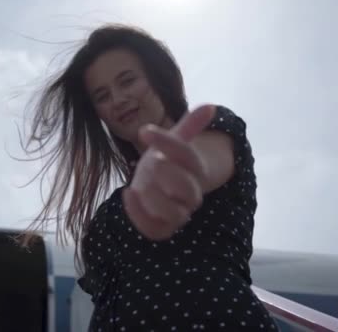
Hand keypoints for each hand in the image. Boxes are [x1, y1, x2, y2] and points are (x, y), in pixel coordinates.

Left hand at [122, 105, 214, 240]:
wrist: (161, 185)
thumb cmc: (167, 160)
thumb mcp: (176, 141)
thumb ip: (190, 125)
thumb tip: (210, 106)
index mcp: (196, 170)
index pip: (187, 155)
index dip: (167, 143)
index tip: (145, 131)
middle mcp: (190, 194)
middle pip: (187, 189)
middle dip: (167, 174)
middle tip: (152, 161)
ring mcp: (177, 213)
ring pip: (173, 213)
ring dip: (152, 196)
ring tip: (138, 183)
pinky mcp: (161, 228)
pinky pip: (154, 229)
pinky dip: (138, 214)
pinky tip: (127, 193)